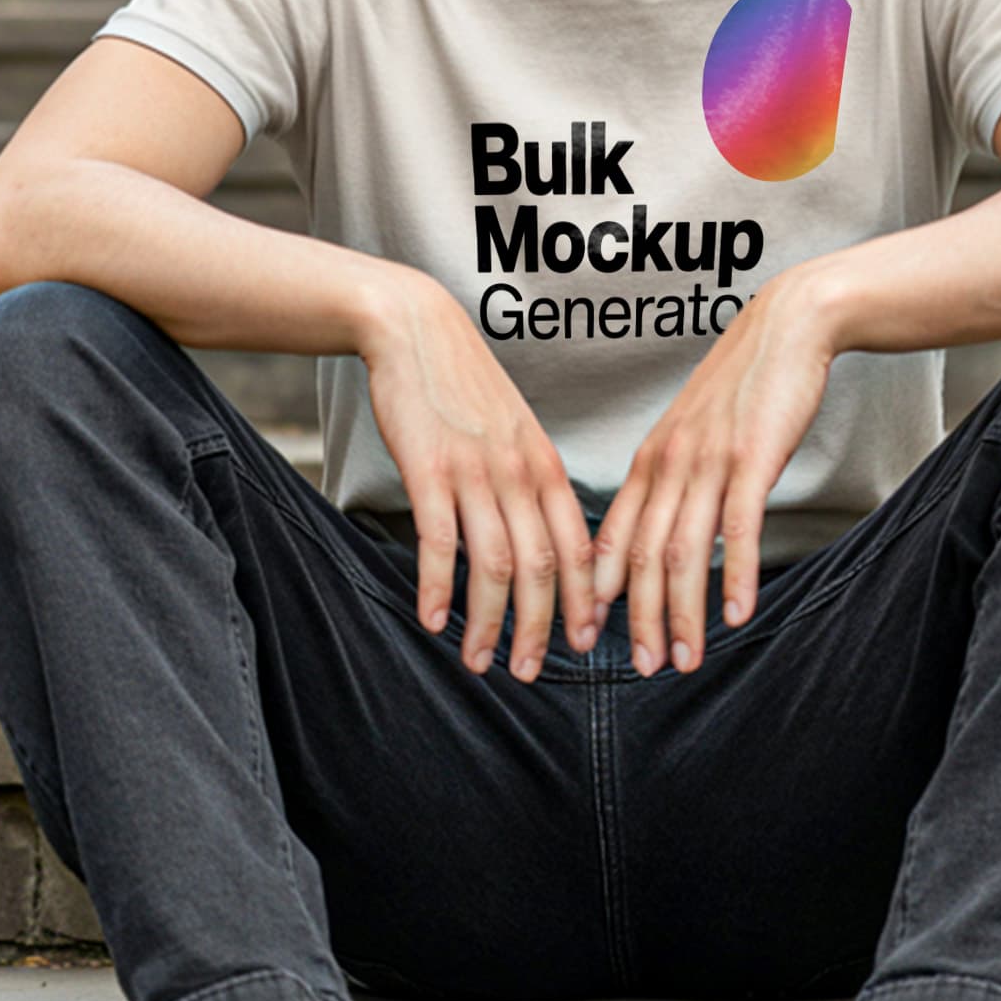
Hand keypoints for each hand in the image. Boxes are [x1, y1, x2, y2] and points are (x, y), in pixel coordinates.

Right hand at [359, 272, 600, 682]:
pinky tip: (431, 621)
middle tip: (529, 673)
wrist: (416, 328)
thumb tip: (543, 537)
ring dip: (487, 622)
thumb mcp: (516, 430)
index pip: (579, 546)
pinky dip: (436, 587)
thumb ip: (531, 481)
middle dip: (540, 628)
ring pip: (493, 564)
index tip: (585, 644)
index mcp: (547, 466)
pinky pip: (439, 540)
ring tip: (477, 662)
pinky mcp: (429, 468)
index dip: (584, 601)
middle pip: (542, 567)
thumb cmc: (464, 385)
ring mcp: (475, 471)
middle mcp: (520, 473)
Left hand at [588, 271, 835, 675]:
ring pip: (683, 551)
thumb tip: (660, 531)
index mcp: (649, 460)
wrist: (785, 326)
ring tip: (687, 659)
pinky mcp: (751, 459)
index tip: (591, 634)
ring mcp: (707, 462)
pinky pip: (736, 528)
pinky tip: (738, 614)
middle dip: (638, 619)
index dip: (598, 591)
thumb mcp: (692, 432)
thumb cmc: (743, 384)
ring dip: (682, 613)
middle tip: (643, 668)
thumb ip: (673, 480)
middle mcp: (668, 464)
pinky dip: (734, 576)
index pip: (610, 536)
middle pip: (641, 556)